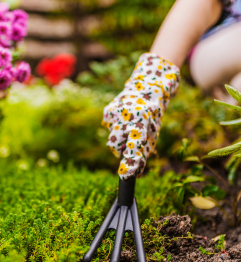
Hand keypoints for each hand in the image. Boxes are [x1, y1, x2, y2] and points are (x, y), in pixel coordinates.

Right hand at [102, 53, 179, 179]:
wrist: (147, 87)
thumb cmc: (152, 115)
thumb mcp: (154, 133)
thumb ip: (144, 152)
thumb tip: (137, 174)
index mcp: (142, 121)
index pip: (135, 145)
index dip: (131, 161)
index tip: (126, 175)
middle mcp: (126, 116)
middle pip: (114, 146)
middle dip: (120, 150)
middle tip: (130, 142)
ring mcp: (114, 113)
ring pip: (111, 139)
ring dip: (118, 140)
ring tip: (128, 128)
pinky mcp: (107, 111)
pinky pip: (108, 128)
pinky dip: (114, 128)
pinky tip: (123, 120)